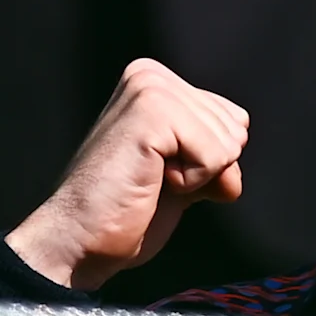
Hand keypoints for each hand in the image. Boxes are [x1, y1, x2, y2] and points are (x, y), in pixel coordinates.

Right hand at [5, 59, 250, 290]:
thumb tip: (236, 164)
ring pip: (228, 143)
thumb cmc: (124, 212)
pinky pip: (215, 156)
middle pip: (235, 130)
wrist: (80, 239)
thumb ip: (215, 159)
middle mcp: (151, 75)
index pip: (233, 121)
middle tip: (153, 181)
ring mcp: (150, 88)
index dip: (211, 164)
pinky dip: (192, 183)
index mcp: (157, 83)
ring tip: (148, 179)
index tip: (161, 174)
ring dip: (196, 178)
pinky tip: (149, 181)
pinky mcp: (151, 112)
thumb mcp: (184, 178)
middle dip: (207, 170)